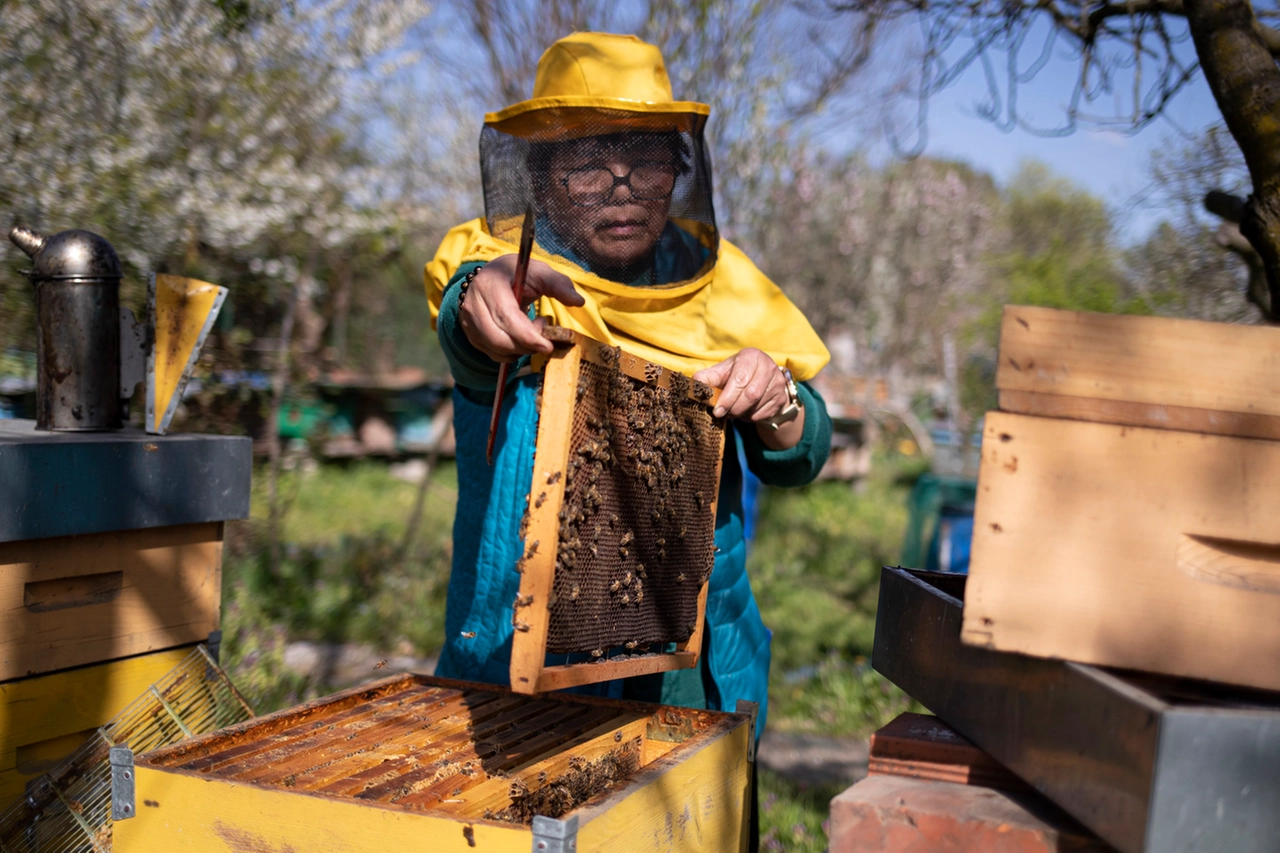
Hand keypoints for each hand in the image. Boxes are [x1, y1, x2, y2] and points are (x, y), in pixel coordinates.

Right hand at [459, 255, 583, 362]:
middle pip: (500, 339)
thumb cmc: (519, 275)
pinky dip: (512, 353)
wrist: (493, 278)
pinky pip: (493, 354)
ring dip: (521, 350)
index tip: (548, 345)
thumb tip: (578, 302)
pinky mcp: (471, 335)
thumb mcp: (538, 272)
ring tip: (532, 330)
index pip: (507, 317)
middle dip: (527, 346)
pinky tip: (521, 337)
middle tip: (544, 335)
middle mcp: (474, 304)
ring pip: (496, 350)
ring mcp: (469, 321)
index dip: (528, 336)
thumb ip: (558, 284)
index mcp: (491, 285)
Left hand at [693, 348, 803, 449]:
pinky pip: (763, 414)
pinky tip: (745, 411)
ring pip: (757, 406)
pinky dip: (750, 418)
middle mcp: (768, 366)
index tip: (717, 410)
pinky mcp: (782, 398)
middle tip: (723, 414)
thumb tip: (694, 385)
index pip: (740, 379)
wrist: (761, 381)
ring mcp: (778, 383)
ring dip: (741, 414)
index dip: (727, 397)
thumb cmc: (737, 374)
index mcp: (751, 356)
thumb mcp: (722, 372)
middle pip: (751, 395)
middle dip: (734, 408)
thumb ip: (707, 377)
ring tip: (733, 410)